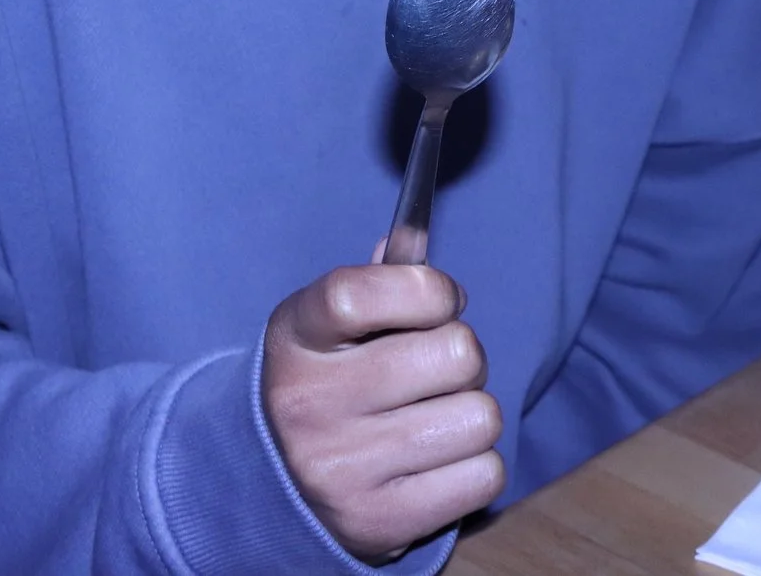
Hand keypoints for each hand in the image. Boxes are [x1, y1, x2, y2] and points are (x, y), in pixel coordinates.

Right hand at [261, 261, 503, 562]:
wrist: (276, 484)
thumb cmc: (325, 383)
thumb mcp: (328, 326)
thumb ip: (375, 282)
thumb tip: (413, 238)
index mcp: (296, 338)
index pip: (363, 293)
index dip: (429, 289)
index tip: (442, 300)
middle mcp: (310, 403)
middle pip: (456, 353)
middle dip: (462, 356)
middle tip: (436, 370)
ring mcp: (342, 468)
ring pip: (480, 417)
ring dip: (471, 414)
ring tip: (433, 418)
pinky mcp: (379, 522)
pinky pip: (484, 475)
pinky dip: (475, 466)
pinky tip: (436, 460)